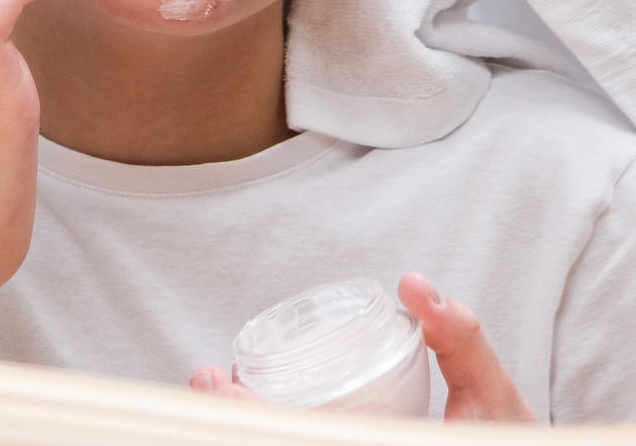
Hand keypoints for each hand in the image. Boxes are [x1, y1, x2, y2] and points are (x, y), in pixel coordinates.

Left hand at [188, 274, 535, 421]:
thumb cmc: (507, 440)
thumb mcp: (497, 397)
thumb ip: (460, 339)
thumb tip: (414, 286)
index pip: (306, 438)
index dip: (253, 417)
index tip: (219, 383)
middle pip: (283, 444)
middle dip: (235, 421)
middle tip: (208, 381)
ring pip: (285, 445)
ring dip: (248, 428)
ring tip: (215, 391)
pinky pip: (303, 442)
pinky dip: (270, 431)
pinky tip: (250, 410)